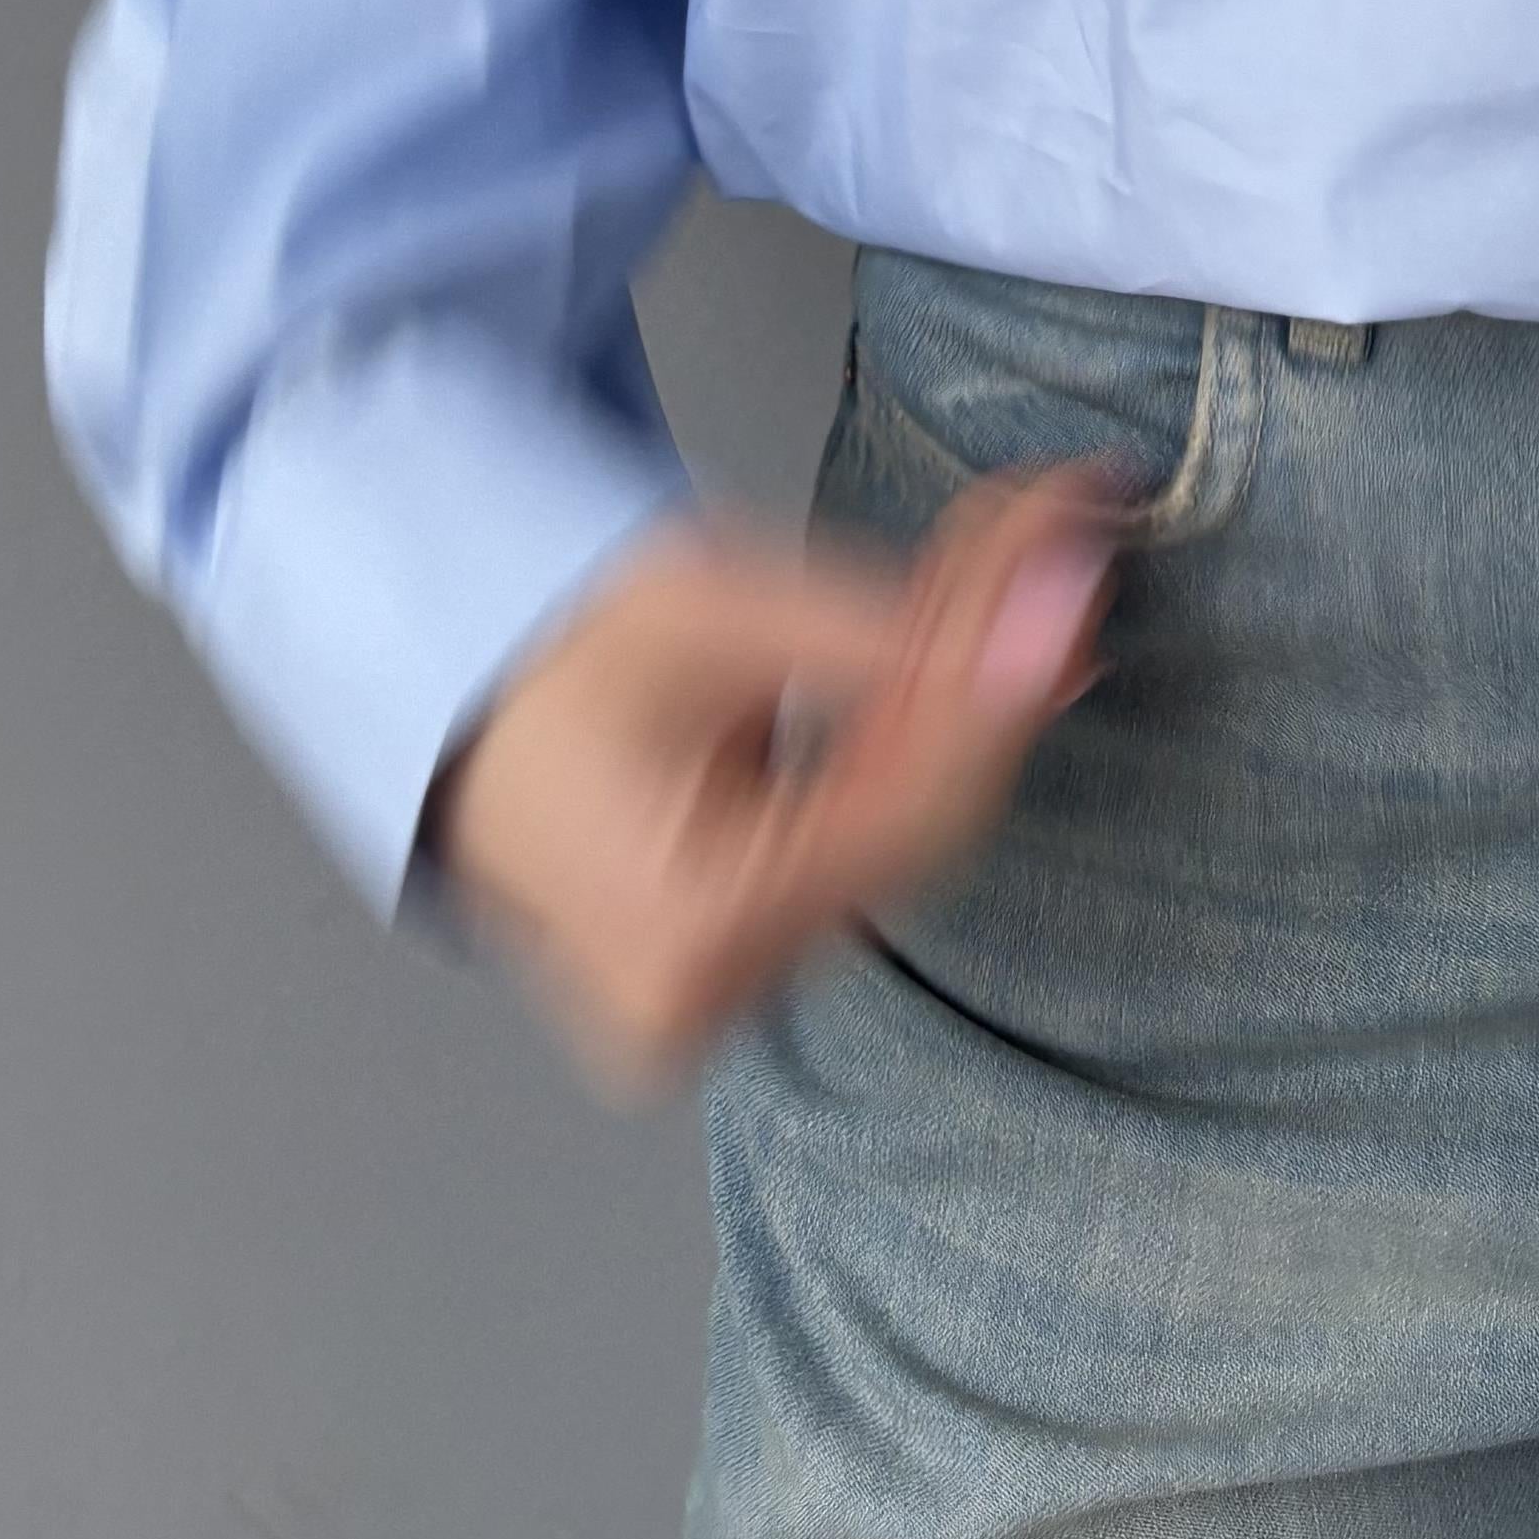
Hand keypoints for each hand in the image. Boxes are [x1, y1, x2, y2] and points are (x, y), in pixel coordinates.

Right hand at [421, 464, 1128, 1095]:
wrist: (464, 719)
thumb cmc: (555, 663)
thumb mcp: (705, 607)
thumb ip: (878, 625)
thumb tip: (1051, 607)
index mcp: (684, 926)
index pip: (911, 805)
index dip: (1005, 680)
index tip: (1073, 564)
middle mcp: (706, 997)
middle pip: (925, 819)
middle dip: (993, 666)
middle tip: (1052, 537)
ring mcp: (727, 1001)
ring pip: (912, 834)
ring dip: (966, 700)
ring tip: (1008, 571)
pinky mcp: (748, 974)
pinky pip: (873, 855)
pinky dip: (920, 751)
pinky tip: (961, 658)